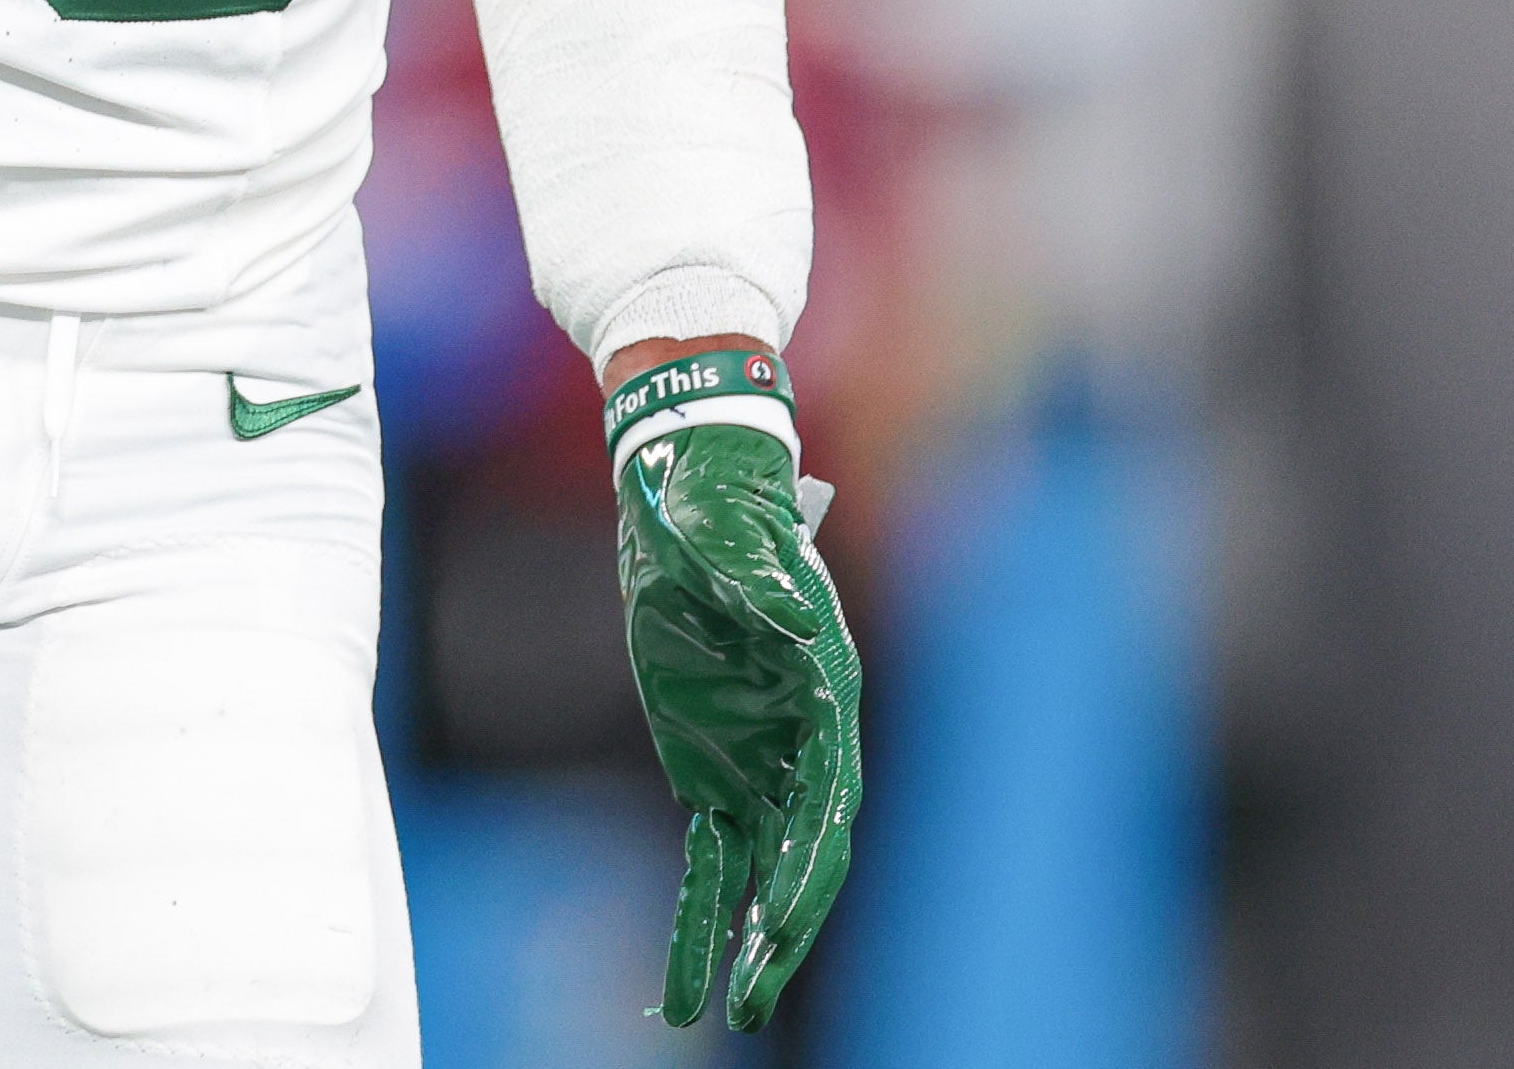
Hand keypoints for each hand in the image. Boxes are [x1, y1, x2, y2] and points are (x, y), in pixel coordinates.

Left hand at [616, 420, 864, 1026]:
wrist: (690, 495)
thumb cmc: (719, 510)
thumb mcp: (730, 538)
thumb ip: (761, 582)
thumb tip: (791, 619)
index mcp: (826, 695)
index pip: (827, 801)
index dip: (806, 865)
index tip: (777, 921)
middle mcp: (803, 742)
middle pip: (803, 853)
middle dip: (782, 929)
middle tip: (753, 998)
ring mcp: (758, 760)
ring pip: (758, 872)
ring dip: (743, 944)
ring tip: (728, 1016)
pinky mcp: (710, 768)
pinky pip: (709, 858)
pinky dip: (698, 916)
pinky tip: (687, 979)